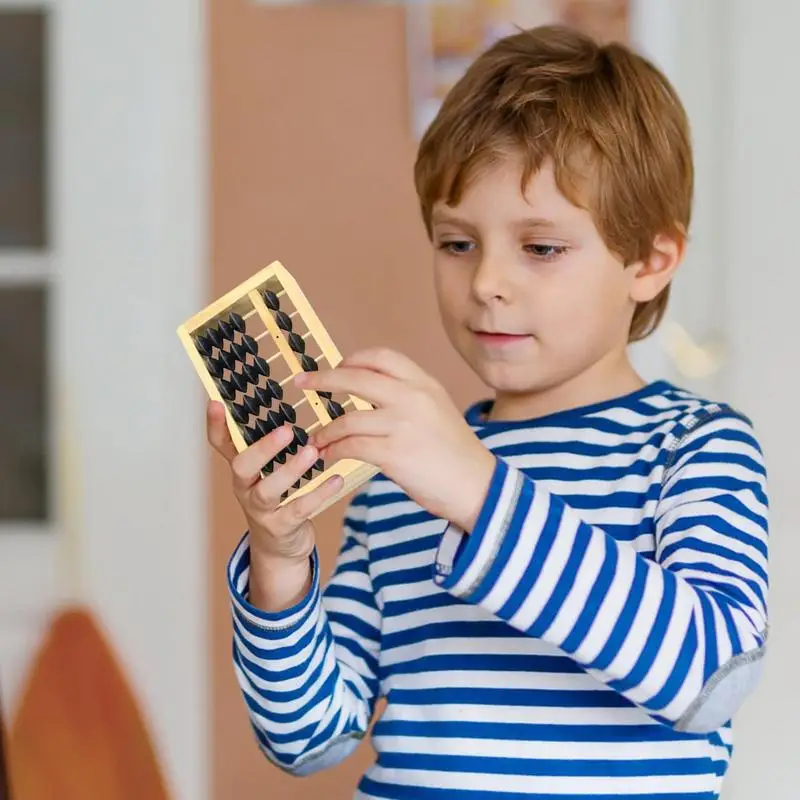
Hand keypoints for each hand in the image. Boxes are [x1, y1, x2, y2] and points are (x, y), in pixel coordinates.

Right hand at [206, 399, 343, 610]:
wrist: (281, 546)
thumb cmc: (278, 497)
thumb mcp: (267, 470)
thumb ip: (270, 443)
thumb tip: (282, 405)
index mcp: (243, 468)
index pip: (221, 444)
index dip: (215, 425)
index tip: (215, 402)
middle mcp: (246, 487)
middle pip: (242, 467)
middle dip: (263, 448)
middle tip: (286, 431)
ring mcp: (261, 509)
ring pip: (268, 490)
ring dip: (291, 470)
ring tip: (312, 453)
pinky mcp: (281, 527)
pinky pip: (298, 510)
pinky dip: (319, 494)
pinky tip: (336, 480)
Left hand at [295, 347, 495, 531]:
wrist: (477, 486)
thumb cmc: (455, 453)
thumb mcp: (438, 410)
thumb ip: (409, 397)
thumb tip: (369, 390)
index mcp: (424, 384)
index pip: (382, 356)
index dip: (353, 359)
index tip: (336, 367)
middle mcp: (413, 398)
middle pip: (356, 378)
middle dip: (323, 380)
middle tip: (302, 383)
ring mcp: (403, 425)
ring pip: (348, 419)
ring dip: (326, 430)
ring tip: (317, 440)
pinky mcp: (394, 454)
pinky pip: (351, 448)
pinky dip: (334, 452)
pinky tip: (328, 457)